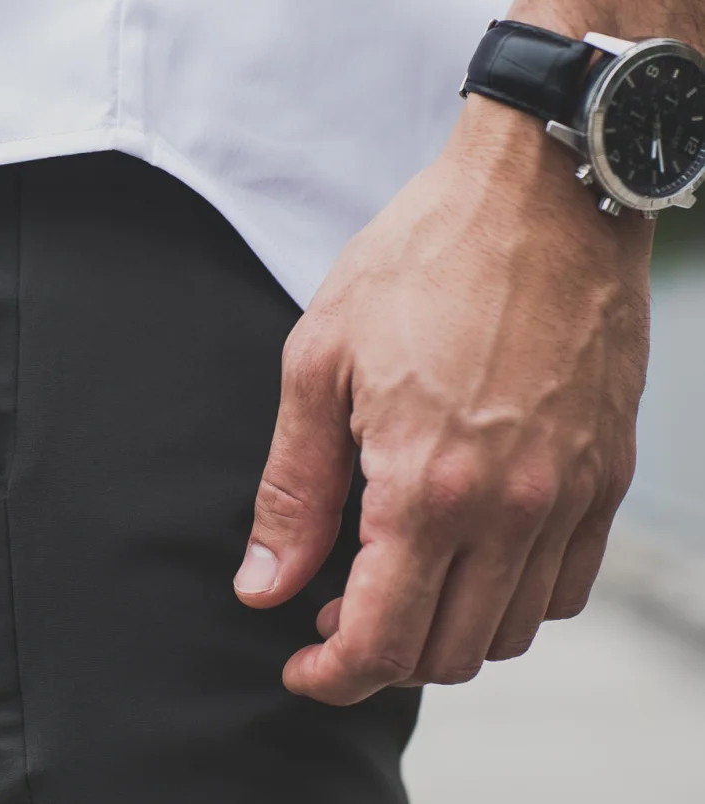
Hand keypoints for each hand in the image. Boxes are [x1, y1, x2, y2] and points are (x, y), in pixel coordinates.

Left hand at [233, 97, 652, 705]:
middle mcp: (512, 509)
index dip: (334, 677)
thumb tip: (262, 585)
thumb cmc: (418, 263)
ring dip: (444, 631)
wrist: (542, 194)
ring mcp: (572, 497)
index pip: (384, 642)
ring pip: (509, 631)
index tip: (300, 668)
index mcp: (425, 486)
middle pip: (448, 653)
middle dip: (380, 657)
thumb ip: (292, 489)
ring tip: (395, 581)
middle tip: (332, 614)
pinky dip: (510, 599)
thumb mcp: (318, 364)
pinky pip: (565, 587)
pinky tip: (466, 554)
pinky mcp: (609, 476)